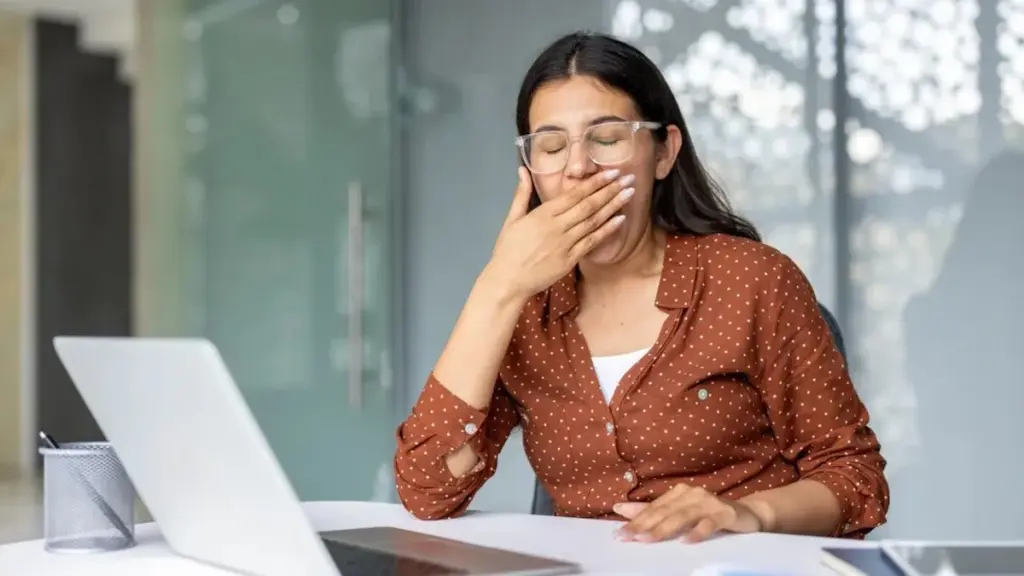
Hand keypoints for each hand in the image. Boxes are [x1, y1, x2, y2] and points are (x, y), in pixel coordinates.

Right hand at [484, 166, 634, 298]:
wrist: (507, 281)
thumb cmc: (508, 250)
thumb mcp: (512, 219)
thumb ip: (522, 193)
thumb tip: (523, 170)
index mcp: (543, 214)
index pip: (574, 194)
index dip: (595, 182)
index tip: (611, 172)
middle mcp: (557, 226)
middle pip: (588, 205)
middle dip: (610, 190)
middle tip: (629, 178)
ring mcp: (565, 244)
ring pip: (594, 221)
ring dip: (613, 206)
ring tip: (630, 194)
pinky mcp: (570, 259)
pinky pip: (592, 242)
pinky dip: (607, 230)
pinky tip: (621, 220)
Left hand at [613, 485, 767, 542]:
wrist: (747, 514)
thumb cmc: (709, 515)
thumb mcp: (679, 513)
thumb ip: (652, 511)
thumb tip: (619, 508)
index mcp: (678, 493)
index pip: (653, 508)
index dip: (635, 520)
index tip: (619, 533)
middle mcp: (691, 494)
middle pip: (664, 511)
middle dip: (644, 525)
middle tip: (627, 538)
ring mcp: (708, 502)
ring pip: (682, 516)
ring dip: (663, 529)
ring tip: (647, 540)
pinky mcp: (724, 513)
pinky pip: (709, 524)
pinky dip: (697, 532)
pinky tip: (686, 541)